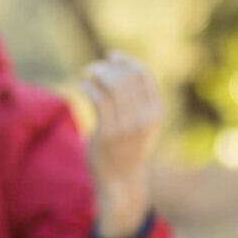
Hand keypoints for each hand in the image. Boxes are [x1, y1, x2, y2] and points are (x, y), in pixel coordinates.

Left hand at [79, 50, 159, 237]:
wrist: (121, 181)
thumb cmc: (127, 149)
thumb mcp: (140, 123)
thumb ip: (135, 100)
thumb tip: (116, 68)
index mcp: (156, 112)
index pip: (143, 75)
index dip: (126, 61)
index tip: (111, 56)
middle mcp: (144, 117)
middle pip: (126, 77)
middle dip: (108, 68)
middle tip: (93, 70)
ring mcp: (127, 126)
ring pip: (112, 86)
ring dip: (96, 75)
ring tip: (86, 75)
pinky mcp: (109, 134)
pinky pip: (98, 99)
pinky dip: (87, 88)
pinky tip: (81, 86)